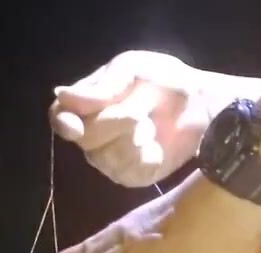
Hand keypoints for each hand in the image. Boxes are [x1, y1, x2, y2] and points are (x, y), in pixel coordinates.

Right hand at [50, 51, 260, 187]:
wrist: (200, 103)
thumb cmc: (163, 80)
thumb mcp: (132, 69)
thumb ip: (101, 85)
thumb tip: (62, 95)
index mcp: (86, 107)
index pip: (60, 117)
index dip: (63, 123)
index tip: (75, 127)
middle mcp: (92, 136)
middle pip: (85, 139)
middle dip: (112, 124)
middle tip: (139, 112)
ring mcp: (109, 159)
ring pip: (105, 157)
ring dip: (132, 139)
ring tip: (150, 125)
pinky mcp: (132, 175)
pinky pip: (127, 171)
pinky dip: (144, 156)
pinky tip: (155, 144)